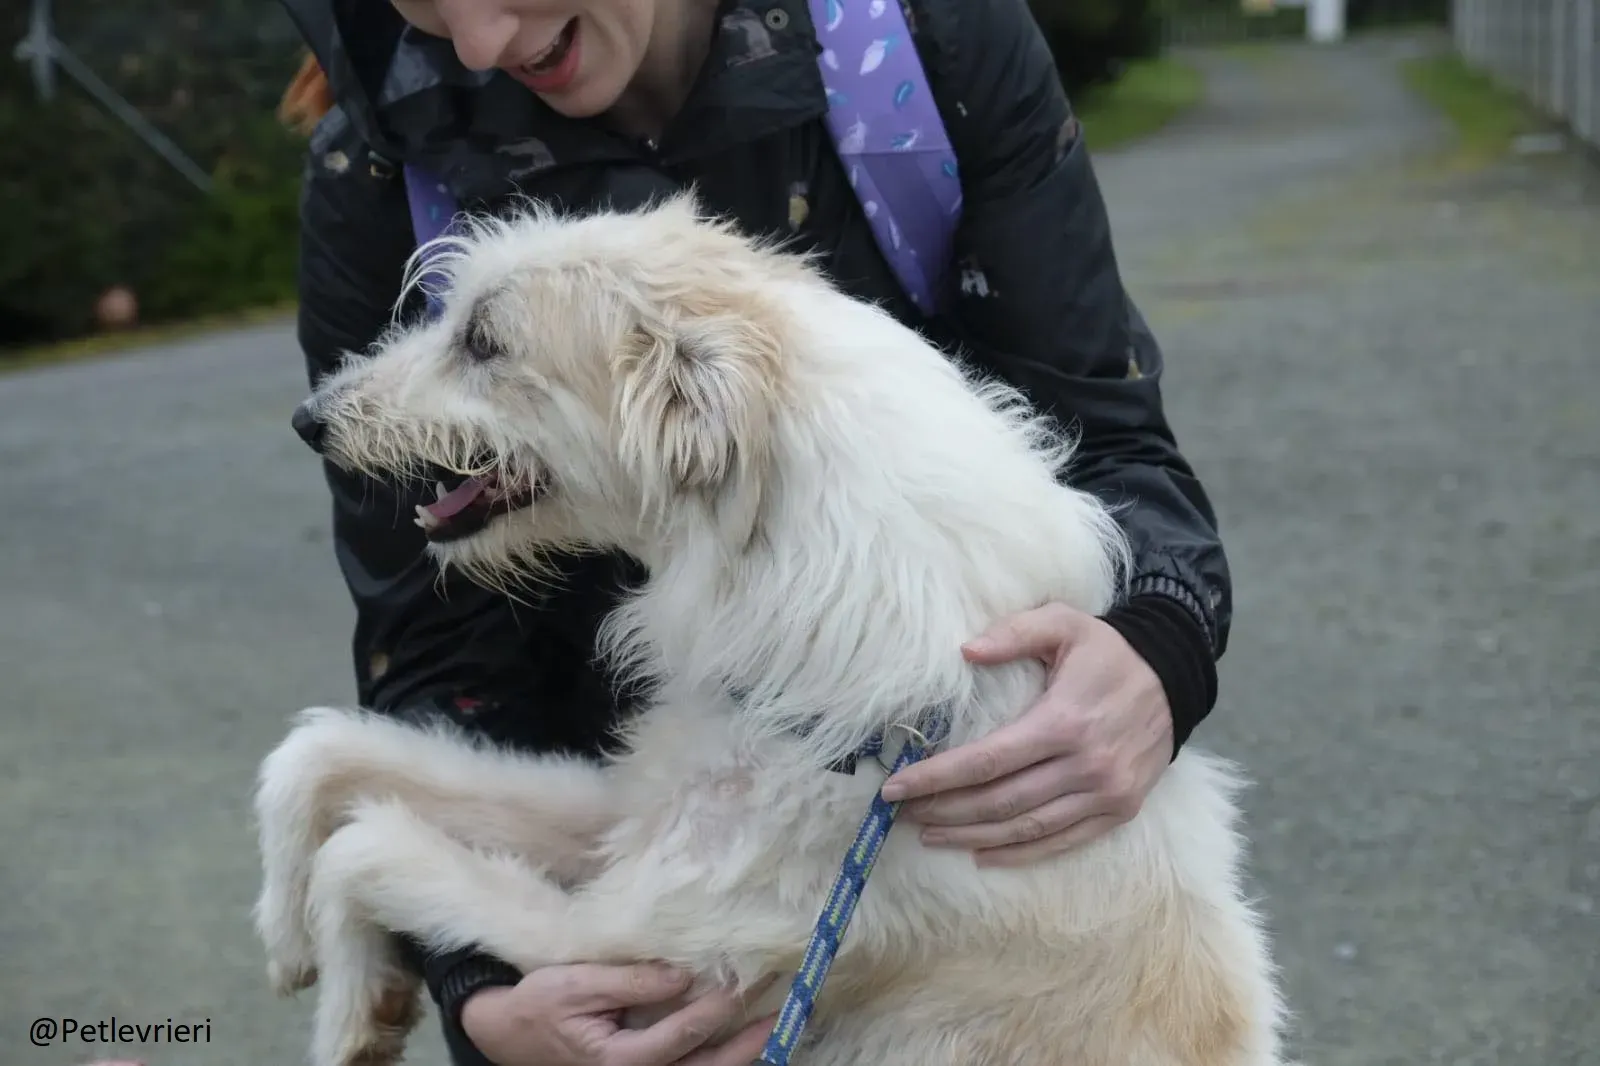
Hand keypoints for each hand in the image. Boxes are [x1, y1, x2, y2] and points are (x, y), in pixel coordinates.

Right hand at [461, 962, 776, 1065]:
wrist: (506, 1034)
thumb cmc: (539, 1005)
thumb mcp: (578, 984)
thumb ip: (631, 981)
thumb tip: (683, 974)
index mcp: (620, 1060)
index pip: (683, 1033)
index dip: (718, 1007)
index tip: (747, 980)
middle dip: (746, 1042)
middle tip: (782, 1013)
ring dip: (739, 1052)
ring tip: (774, 1025)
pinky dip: (715, 1054)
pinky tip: (739, 1037)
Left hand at [879, 602, 1173, 866]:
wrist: (1175, 678)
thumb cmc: (1108, 651)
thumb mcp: (1063, 623)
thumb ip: (1014, 633)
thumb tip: (965, 651)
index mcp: (1065, 721)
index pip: (988, 760)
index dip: (938, 778)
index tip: (896, 787)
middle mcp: (1086, 765)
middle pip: (1001, 801)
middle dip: (945, 809)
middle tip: (901, 813)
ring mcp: (1106, 794)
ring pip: (1027, 828)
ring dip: (972, 836)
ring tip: (929, 834)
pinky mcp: (1120, 810)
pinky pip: (1062, 841)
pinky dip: (1019, 852)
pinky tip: (981, 853)